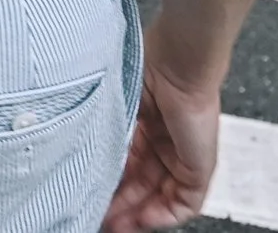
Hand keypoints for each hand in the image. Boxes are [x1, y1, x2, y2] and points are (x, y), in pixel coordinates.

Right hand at [102, 45, 221, 232]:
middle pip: (142, 186)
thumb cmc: (147, 67)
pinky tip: (142, 220)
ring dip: (138, 215)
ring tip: (115, 226)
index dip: (109, 184)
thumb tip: (76, 155)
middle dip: (120, 206)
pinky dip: (163, 215)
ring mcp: (183, 156)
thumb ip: (104, 132)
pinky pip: (185, 202)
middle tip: (99, 219)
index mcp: (145, 125)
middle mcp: (164, 143)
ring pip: (160, 197)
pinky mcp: (200, 166)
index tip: (89, 198)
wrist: (179, 61)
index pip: (127, 165)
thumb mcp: (116, 106)